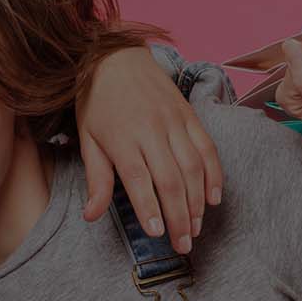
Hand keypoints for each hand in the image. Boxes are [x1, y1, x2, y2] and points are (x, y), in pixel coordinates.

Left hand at [75, 46, 222, 254]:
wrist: (115, 55)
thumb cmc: (96, 101)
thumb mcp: (87, 139)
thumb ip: (96, 180)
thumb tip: (91, 216)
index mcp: (122, 138)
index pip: (140, 180)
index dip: (151, 208)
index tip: (159, 234)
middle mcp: (151, 130)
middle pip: (171, 179)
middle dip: (180, 216)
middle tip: (182, 245)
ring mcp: (174, 121)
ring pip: (193, 166)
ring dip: (197, 201)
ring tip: (196, 229)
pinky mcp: (189, 115)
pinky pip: (207, 148)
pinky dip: (214, 174)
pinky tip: (213, 198)